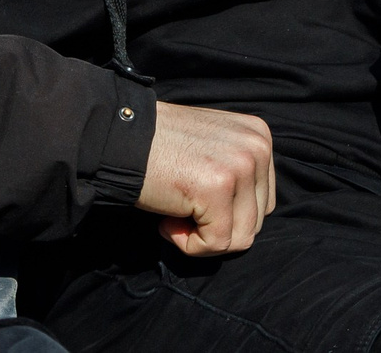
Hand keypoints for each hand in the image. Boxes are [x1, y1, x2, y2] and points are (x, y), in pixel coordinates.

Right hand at [137, 102, 274, 256]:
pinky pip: (216, 243)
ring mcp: (240, 166)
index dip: (226, 213)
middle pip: (256, 221)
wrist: (117, 137)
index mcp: (259, 136)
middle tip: (180, 208)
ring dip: (203, 238)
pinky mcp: (218, 188)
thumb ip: (237, 173)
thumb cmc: (158, 148)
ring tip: (174, 213)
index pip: (262, 201)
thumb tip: (246, 223)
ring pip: (241, 238)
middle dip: (217, 227)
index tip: (194, 198)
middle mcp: (257, 147)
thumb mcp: (213, 149)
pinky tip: (166, 220)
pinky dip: (188, 244)